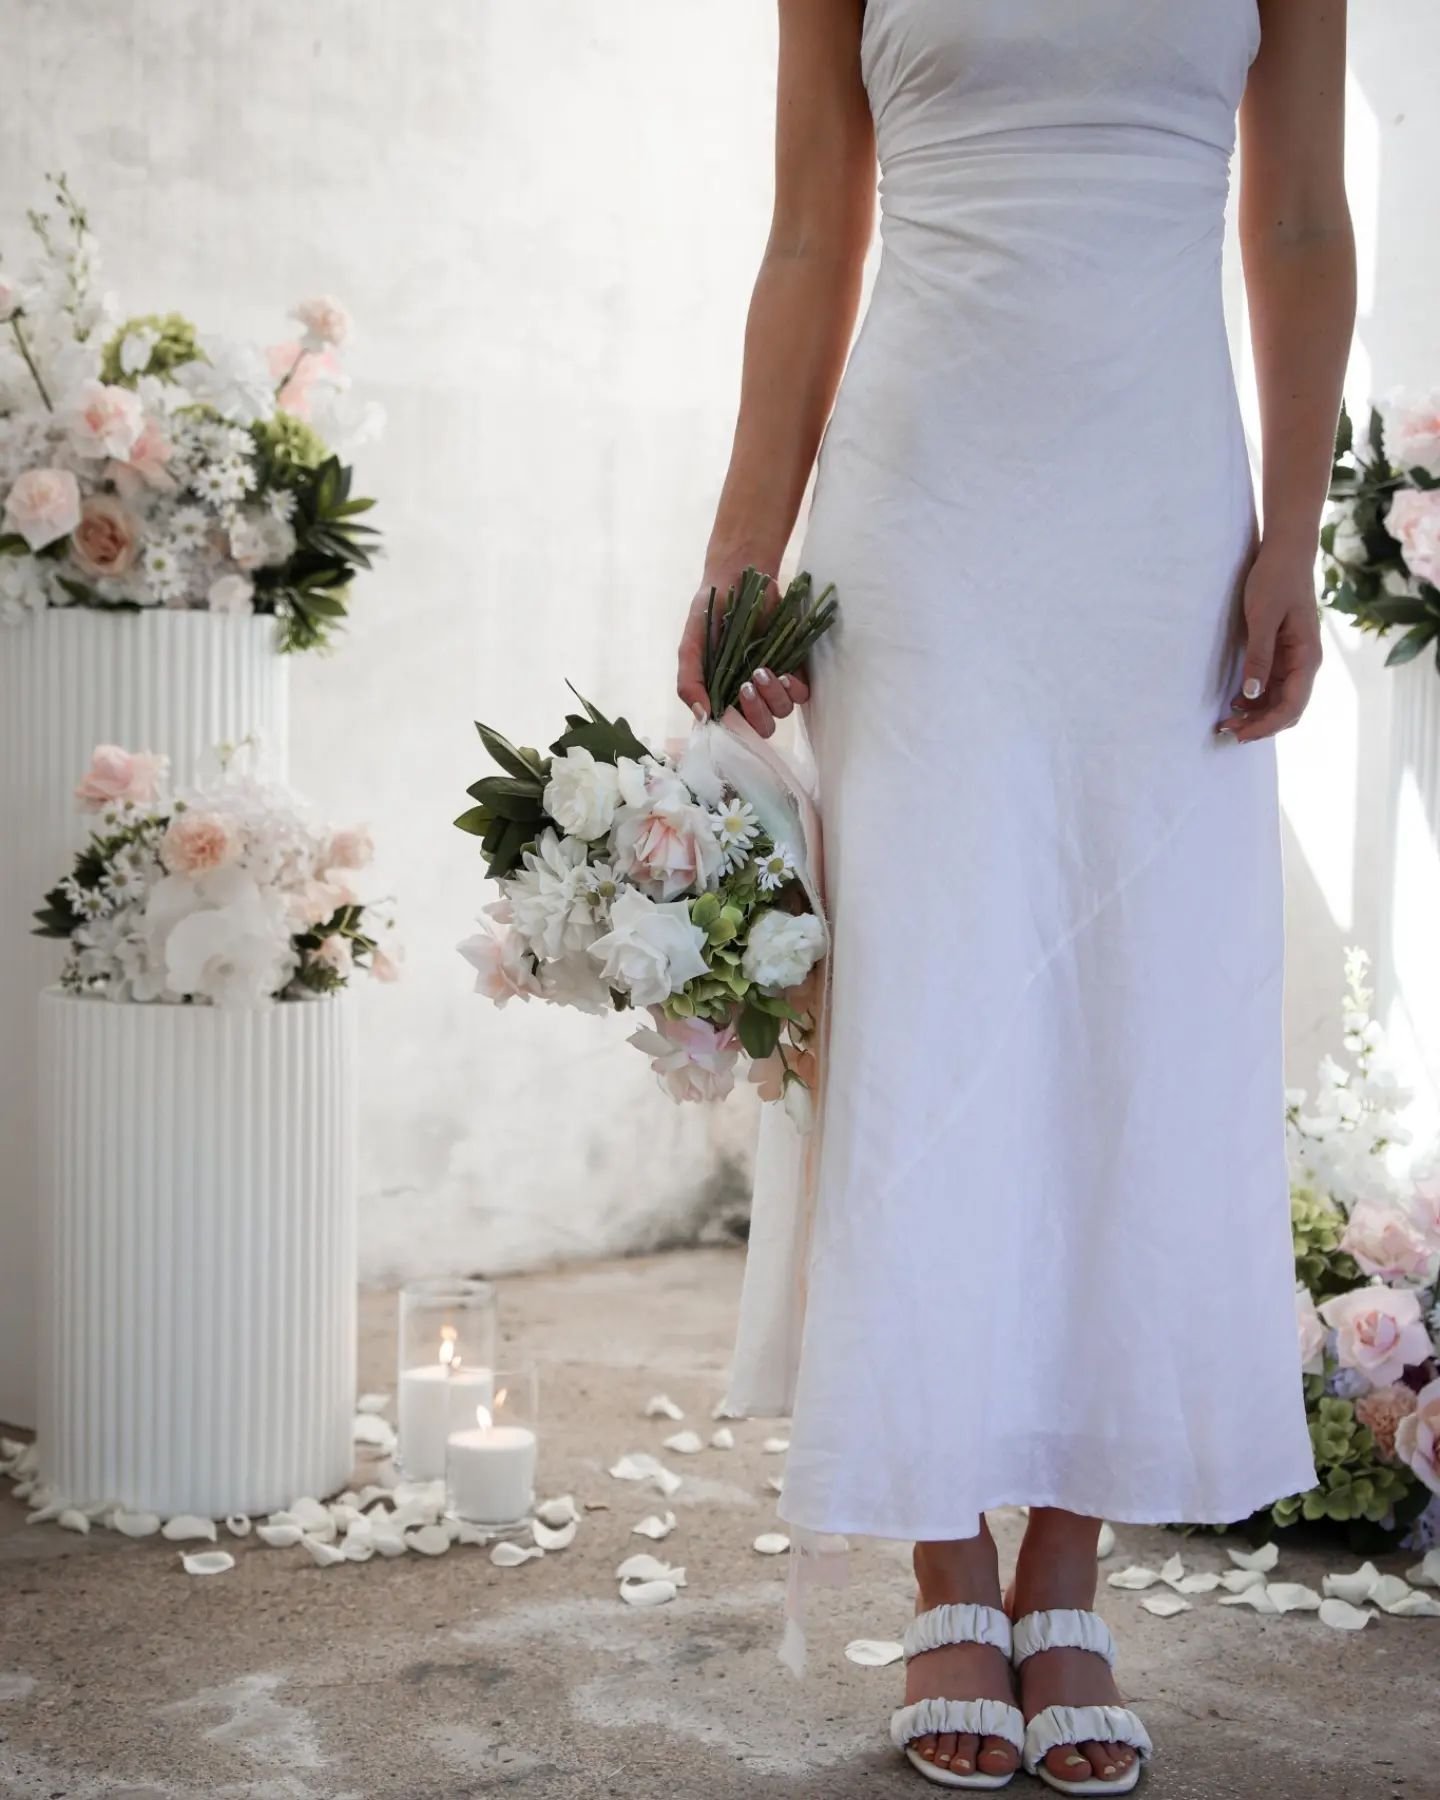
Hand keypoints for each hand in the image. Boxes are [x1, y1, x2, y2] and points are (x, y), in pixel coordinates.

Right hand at [676, 569, 811, 737]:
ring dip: (772, 697)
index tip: (728, 711)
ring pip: (780, 711)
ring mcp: (772, 682)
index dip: (733, 730)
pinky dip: (793, 688)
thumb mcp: (690, 648)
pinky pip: (801, 692)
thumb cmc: (710, 613)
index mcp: (722, 695)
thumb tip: (703, 718)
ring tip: (761, 671)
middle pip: (760, 727)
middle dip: (755, 714)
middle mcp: (749, 694)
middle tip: (745, 687)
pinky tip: (783, 673)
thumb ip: (689, 683)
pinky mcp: (794, 666)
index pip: (731, 730)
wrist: (737, 577)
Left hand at [1217, 544, 1322, 742]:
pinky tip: (1235, 701)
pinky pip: (1273, 686)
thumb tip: (1252, 694)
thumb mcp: (1263, 617)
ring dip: (1257, 714)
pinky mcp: (1283, 653)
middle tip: (1226, 730)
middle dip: (1260, 725)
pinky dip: (1256, 699)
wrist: (1285, 552)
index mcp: (1307, 657)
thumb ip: (1259, 656)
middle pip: (1287, 709)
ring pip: (1279, 700)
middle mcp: (1305, 664)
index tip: (1241, 734)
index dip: (1267, 725)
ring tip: (1227, 720)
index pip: (1292, 705)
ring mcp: (1294, 660)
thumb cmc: (1275, 579)